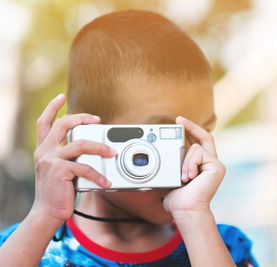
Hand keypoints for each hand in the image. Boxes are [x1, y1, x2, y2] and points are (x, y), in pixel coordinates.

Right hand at [31, 94, 114, 223]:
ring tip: (113, 153)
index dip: (52, 108)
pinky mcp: (60, 170)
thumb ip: (71, 157)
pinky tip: (106, 183)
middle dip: (82, 118)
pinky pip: (85, 167)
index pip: (45, 123)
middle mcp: (45, 152)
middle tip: (97, 120)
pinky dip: (98, 175)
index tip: (60, 97)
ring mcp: (51, 160)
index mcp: (44, 150)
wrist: (47, 213)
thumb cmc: (58, 193)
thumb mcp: (61, 170)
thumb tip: (93, 148)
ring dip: (100, 148)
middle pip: (63, 124)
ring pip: (81, 144)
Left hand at [163, 116, 225, 217]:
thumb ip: (171, 166)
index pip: (199, 143)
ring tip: (183, 178)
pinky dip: (190, 164)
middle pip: (205, 137)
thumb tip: (158, 156)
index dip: (191, 130)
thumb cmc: (177, 199)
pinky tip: (189, 177)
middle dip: (191, 126)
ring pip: (196, 147)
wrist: (186, 210)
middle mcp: (211, 163)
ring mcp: (216, 164)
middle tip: (178, 119)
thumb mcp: (171, 177)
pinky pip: (199, 153)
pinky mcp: (217, 166)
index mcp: (201, 165)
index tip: (179, 122)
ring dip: (185, 161)